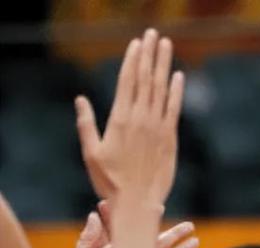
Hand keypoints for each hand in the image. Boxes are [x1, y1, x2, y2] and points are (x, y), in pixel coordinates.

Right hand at [75, 28, 183, 203]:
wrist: (137, 202)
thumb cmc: (110, 181)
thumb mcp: (91, 152)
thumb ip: (86, 124)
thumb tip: (80, 100)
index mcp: (120, 119)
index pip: (127, 81)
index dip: (133, 60)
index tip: (136, 43)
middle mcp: (140, 119)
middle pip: (146, 79)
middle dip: (149, 54)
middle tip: (153, 34)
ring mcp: (157, 128)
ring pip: (161, 89)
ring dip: (164, 65)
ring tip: (167, 45)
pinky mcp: (171, 139)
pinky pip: (175, 109)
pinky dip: (177, 92)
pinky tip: (178, 76)